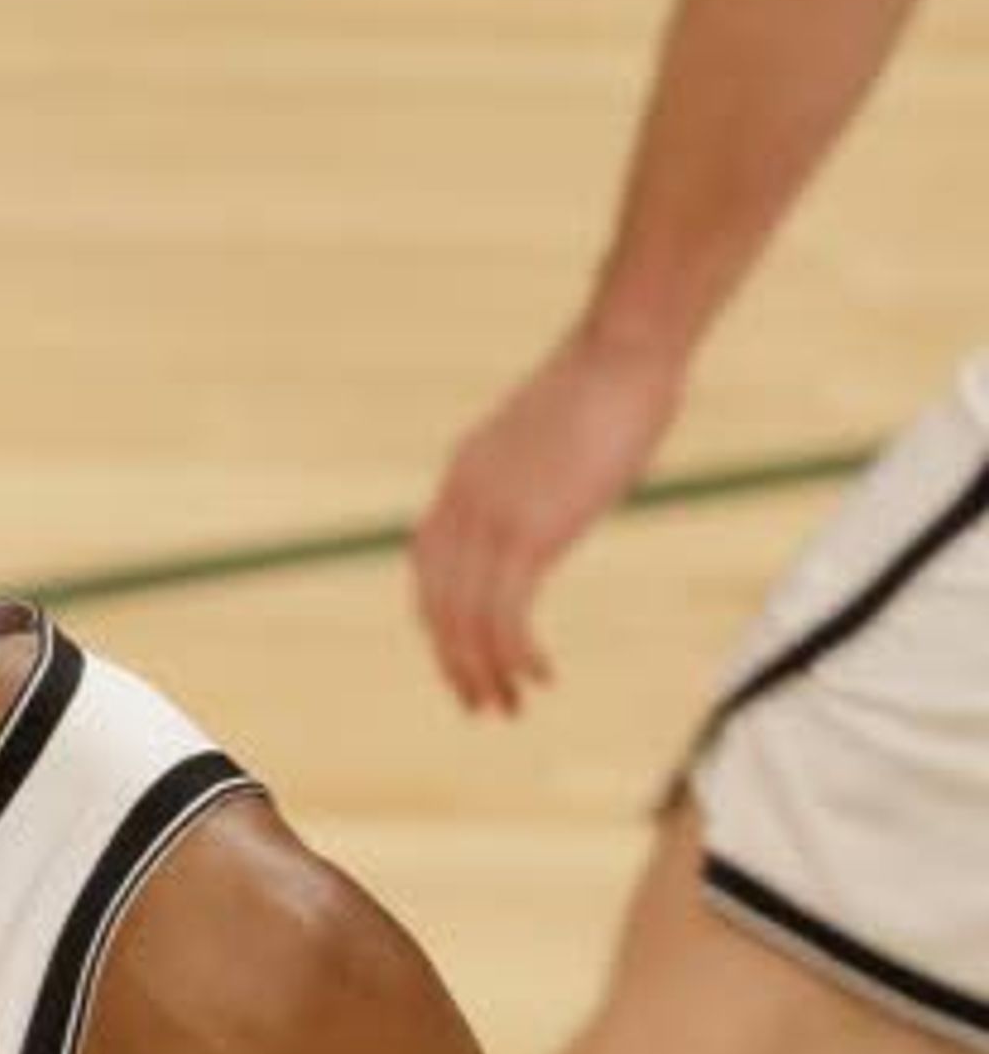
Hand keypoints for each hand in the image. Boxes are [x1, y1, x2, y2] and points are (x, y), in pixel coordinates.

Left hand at [411, 324, 687, 715]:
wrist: (626, 346)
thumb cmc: (612, 378)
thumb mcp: (555, 435)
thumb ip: (542, 475)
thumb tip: (568, 488)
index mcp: (463, 474)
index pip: (427, 565)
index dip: (439, 618)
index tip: (460, 652)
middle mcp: (463, 501)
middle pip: (438, 605)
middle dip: (455, 663)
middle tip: (479, 703)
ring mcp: (491, 519)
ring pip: (466, 624)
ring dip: (485, 675)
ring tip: (508, 707)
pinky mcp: (528, 535)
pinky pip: (506, 620)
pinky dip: (517, 659)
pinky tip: (541, 677)